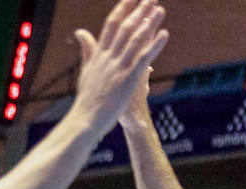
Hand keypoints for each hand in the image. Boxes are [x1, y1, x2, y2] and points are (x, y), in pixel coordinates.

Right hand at [69, 0, 168, 134]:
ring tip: (159, 8)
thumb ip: (87, 49)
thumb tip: (80, 31)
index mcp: (99, 55)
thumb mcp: (86, 70)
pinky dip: (154, 45)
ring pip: (135, 40)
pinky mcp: (127, 79)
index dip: (122, 10)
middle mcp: (108, 58)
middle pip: (125, 28)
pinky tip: (165, 33)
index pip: (110, 26)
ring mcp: (117, 68)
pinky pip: (143, 58)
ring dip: (149, 22)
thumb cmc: (87, 99)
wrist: (86, 120)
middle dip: (138, 11)